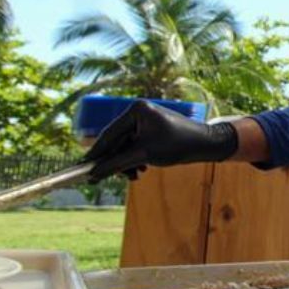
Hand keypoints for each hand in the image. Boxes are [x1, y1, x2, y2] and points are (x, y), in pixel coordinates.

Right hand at [84, 101, 238, 179]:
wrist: (206, 145)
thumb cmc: (177, 144)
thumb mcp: (143, 155)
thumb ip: (117, 163)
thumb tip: (93, 173)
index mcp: (135, 109)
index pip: (109, 133)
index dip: (96, 153)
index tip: (82, 168)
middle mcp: (138, 111)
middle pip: (116, 141)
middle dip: (116, 161)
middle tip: (107, 179)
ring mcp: (145, 121)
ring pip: (125, 147)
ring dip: (126, 163)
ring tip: (134, 175)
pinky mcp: (151, 131)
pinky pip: (134, 147)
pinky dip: (135, 160)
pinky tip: (140, 170)